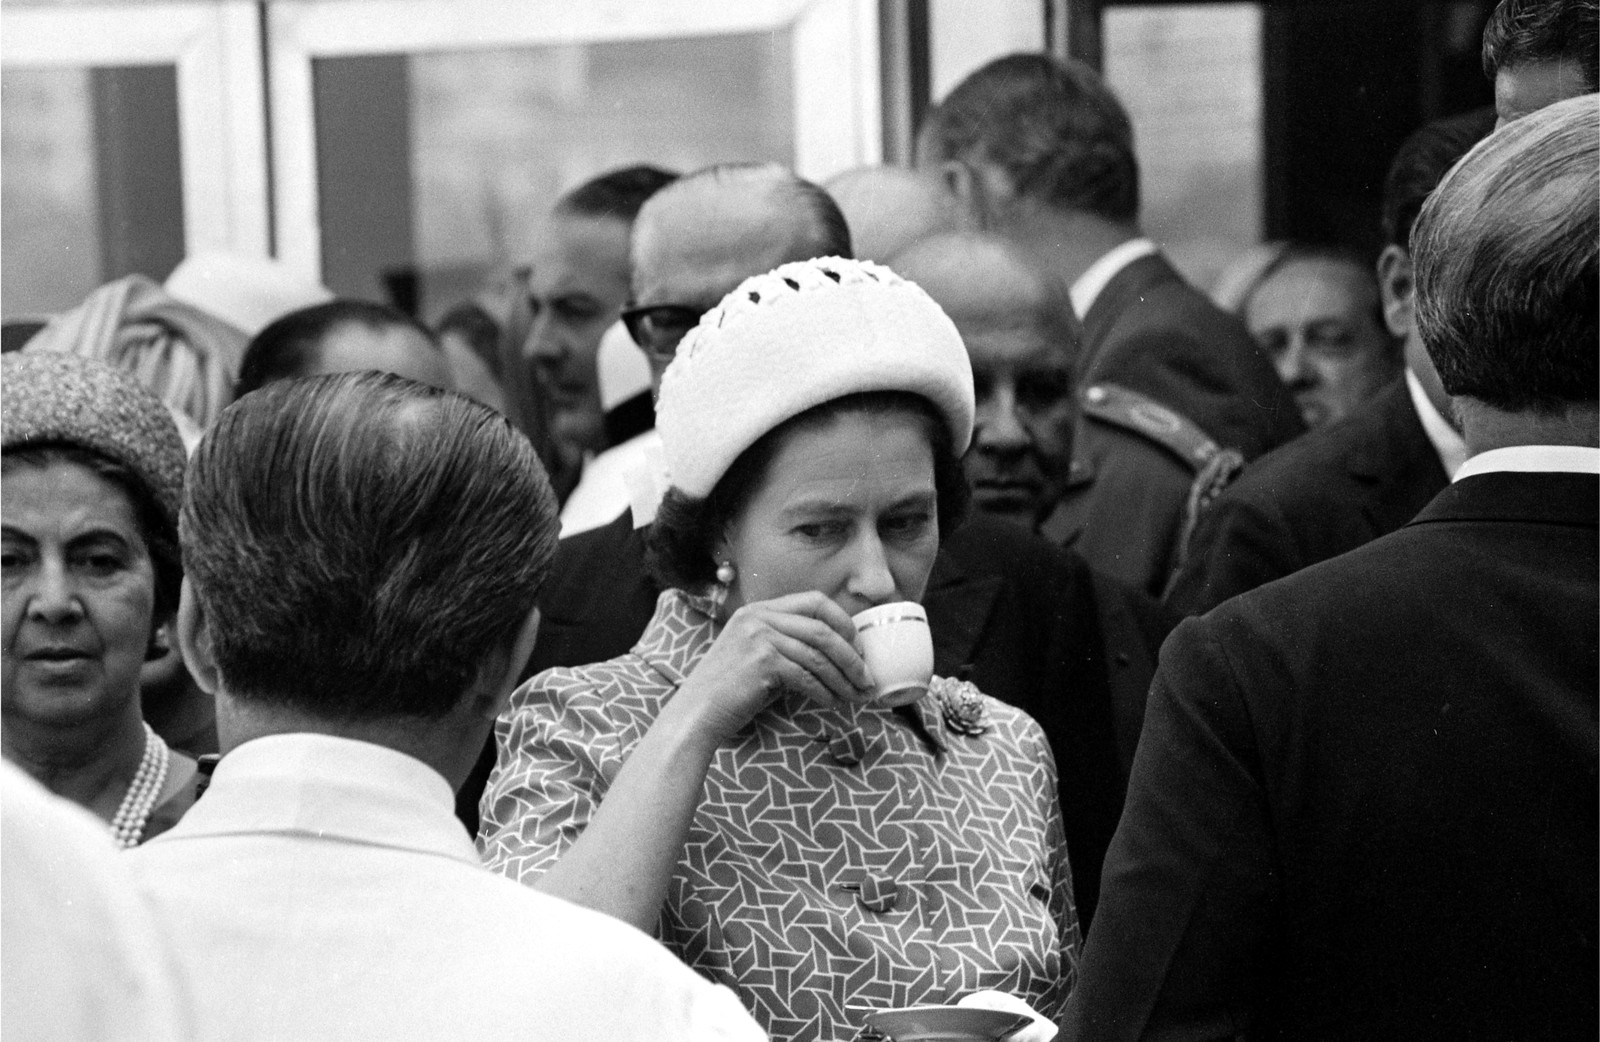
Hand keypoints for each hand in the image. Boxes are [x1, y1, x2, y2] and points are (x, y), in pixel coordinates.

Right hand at [674, 591, 875, 744]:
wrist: (696, 715)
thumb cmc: (730, 692)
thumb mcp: (757, 655)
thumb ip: (788, 645)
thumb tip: (836, 654)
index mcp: (758, 610)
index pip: (814, 601)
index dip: (843, 622)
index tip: (858, 647)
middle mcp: (758, 617)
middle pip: (823, 627)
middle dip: (852, 654)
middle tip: (867, 676)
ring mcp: (759, 637)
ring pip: (819, 654)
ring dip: (844, 677)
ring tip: (857, 695)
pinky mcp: (762, 661)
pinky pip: (808, 676)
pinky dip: (825, 692)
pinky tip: (832, 703)